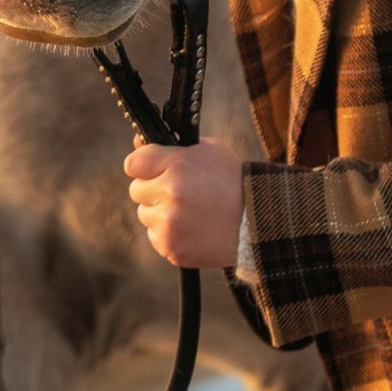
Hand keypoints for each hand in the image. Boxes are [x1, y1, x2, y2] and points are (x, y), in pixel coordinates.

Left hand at [123, 137, 242, 268]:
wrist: (257, 222)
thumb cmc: (234, 181)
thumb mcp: (210, 150)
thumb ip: (174, 145)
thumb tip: (139, 142)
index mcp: (177, 166)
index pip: (134, 162)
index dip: (143, 164)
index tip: (152, 168)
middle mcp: (169, 194)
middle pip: (136, 190)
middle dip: (153, 189)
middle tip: (176, 191)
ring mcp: (169, 224)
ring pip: (145, 214)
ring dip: (160, 212)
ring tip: (189, 211)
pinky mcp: (171, 248)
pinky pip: (155, 236)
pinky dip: (168, 233)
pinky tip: (191, 227)